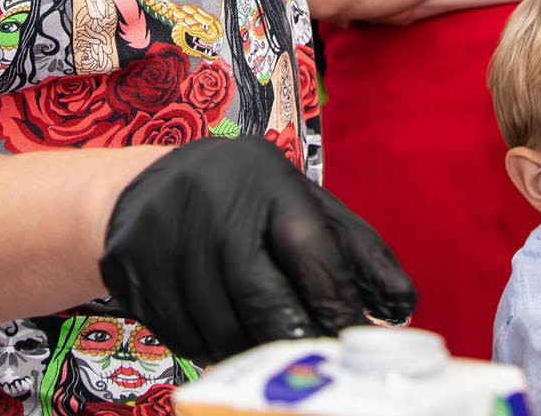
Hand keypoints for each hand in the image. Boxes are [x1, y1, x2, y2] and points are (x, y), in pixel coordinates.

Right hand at [100, 137, 415, 364]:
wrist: (139, 192)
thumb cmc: (241, 199)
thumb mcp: (301, 203)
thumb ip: (355, 250)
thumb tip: (402, 306)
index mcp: (268, 180)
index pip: (313, 252)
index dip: (337, 305)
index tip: (354, 342)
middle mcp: (215, 206)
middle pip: (265, 299)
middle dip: (298, 339)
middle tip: (317, 361)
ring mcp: (170, 242)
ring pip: (225, 329)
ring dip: (256, 352)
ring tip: (274, 353)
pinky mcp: (138, 278)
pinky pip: (189, 339)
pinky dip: (217, 351)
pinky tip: (231, 339)